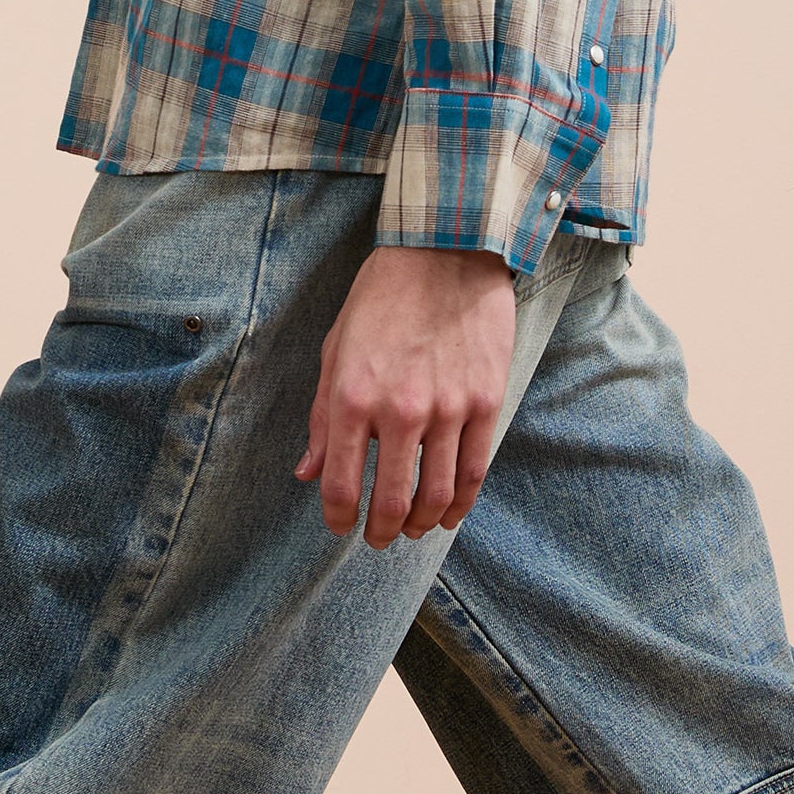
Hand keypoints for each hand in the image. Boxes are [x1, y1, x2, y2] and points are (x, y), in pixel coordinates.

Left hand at [296, 244, 516, 546]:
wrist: (445, 253)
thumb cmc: (382, 298)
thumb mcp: (335, 351)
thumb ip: (322, 418)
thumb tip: (307, 473)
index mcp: (353, 396)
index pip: (342, 484)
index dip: (338, 518)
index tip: (339, 527)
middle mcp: (401, 409)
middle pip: (392, 501)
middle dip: (380, 531)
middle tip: (377, 539)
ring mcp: (449, 409)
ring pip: (437, 495)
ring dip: (421, 524)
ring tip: (411, 529)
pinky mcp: (486, 402)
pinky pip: (474, 472)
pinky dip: (460, 504)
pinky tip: (449, 514)